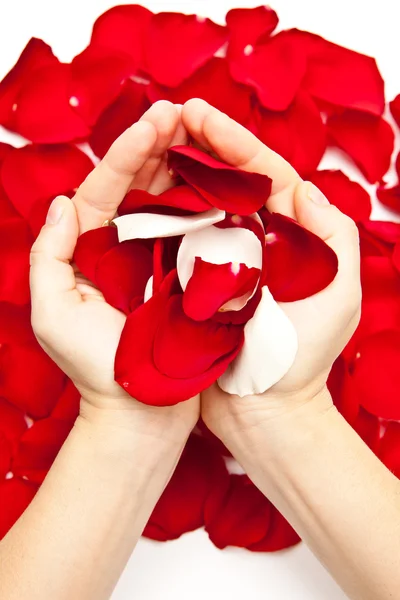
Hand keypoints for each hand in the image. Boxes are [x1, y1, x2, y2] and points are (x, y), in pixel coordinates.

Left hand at [30, 101, 198, 439]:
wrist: (139, 412)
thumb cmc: (94, 368)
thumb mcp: (54, 313)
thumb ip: (49, 256)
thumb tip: (63, 203)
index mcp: (86, 250)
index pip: (104, 188)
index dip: (128, 151)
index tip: (156, 120)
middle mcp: (120, 248)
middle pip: (137, 186)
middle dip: (158, 145)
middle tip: (183, 110)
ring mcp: (154, 260)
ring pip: (167, 202)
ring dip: (181, 165)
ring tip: (200, 130)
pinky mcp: (184, 277)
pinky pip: (193, 233)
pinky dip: (204, 203)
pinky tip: (218, 177)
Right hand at [181, 100, 360, 441]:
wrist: (265, 410)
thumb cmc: (302, 358)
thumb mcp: (338, 296)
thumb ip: (332, 238)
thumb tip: (302, 187)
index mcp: (288, 234)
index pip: (261, 173)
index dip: (231, 140)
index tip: (197, 113)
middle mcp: (253, 239)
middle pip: (225, 180)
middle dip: (198, 143)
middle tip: (165, 113)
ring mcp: (220, 260)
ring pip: (196, 204)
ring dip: (175, 170)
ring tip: (147, 140)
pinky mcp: (192, 283)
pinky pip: (175, 242)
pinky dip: (159, 215)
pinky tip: (138, 192)